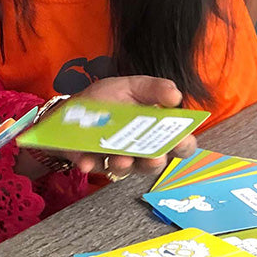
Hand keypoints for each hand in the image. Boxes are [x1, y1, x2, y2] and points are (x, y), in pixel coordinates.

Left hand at [64, 76, 197, 176]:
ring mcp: (117, 158)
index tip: (180, 140)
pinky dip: (90, 163)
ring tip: (120, 157)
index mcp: (155, 131)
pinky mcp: (92, 161)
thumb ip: (154, 89)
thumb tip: (175, 96)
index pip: (179, 145)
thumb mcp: (132, 87)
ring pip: (125, 169)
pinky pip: (93, 166)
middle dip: (155, 162)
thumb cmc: (108, 98)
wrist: (72, 105)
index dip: (184, 145)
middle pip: (155, 164)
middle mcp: (139, 149)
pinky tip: (87, 160)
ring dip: (124, 165)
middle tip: (154, 157)